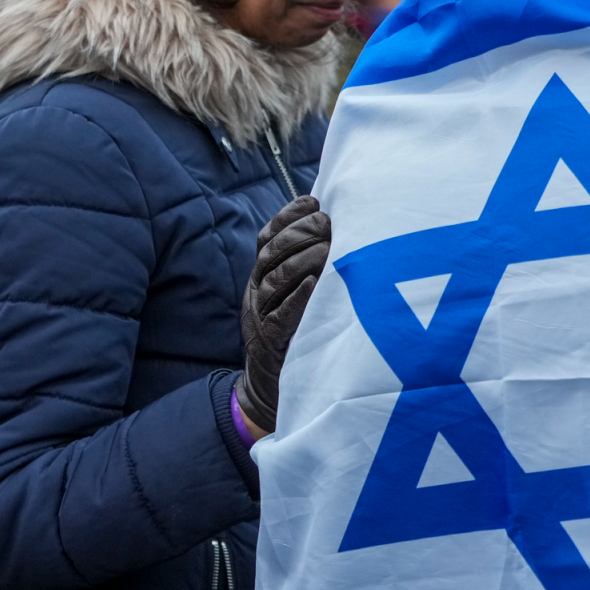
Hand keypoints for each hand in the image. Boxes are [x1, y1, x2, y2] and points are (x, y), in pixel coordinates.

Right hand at [234, 195, 330, 433]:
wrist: (269, 388)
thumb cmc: (294, 332)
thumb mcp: (292, 292)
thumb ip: (305, 260)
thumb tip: (333, 221)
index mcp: (261, 274)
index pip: (268, 236)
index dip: (288, 216)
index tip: (313, 201)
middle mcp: (256, 291)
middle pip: (272, 252)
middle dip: (300, 232)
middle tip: (328, 224)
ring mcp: (260, 317)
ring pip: (275, 280)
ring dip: (303, 260)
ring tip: (329, 249)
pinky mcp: (270, 343)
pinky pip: (280, 317)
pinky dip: (297, 299)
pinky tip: (315, 285)